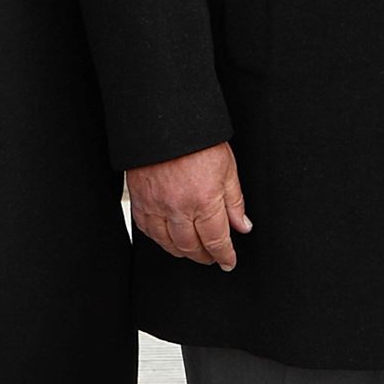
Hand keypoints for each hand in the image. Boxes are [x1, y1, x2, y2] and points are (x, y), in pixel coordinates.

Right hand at [127, 141, 251, 269]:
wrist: (165, 121)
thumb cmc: (198, 141)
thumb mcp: (227, 168)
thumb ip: (235, 201)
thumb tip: (243, 226)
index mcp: (204, 200)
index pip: (216, 239)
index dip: (224, 255)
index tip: (229, 262)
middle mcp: (178, 208)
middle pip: (192, 246)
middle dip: (205, 256)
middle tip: (213, 257)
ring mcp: (156, 207)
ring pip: (168, 244)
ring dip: (183, 252)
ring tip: (194, 251)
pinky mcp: (140, 202)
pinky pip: (148, 231)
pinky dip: (160, 240)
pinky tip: (169, 239)